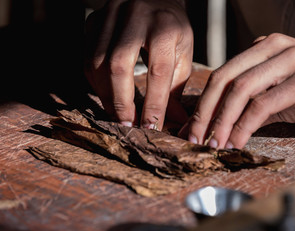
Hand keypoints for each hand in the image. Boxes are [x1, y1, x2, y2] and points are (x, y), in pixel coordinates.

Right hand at [84, 0, 192, 128]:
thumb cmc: (171, 29)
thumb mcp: (183, 54)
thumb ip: (176, 87)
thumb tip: (174, 122)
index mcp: (165, 27)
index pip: (158, 71)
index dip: (153, 103)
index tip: (151, 127)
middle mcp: (136, 17)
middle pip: (119, 65)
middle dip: (121, 101)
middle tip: (126, 124)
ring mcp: (111, 16)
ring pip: (97, 61)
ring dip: (105, 94)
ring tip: (115, 113)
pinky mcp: (94, 20)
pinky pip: (87, 56)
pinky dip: (95, 81)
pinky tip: (106, 93)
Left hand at [182, 33, 294, 148]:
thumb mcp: (280, 94)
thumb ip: (252, 103)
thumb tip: (222, 124)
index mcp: (263, 47)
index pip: (223, 74)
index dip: (204, 102)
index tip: (193, 128)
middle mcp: (272, 47)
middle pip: (224, 79)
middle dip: (205, 111)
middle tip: (194, 137)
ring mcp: (289, 60)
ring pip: (240, 90)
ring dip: (222, 121)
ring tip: (213, 143)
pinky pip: (263, 104)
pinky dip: (245, 126)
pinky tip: (238, 141)